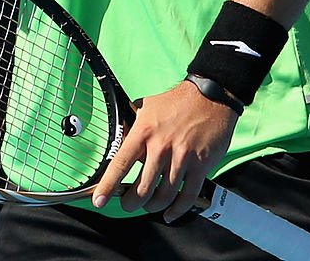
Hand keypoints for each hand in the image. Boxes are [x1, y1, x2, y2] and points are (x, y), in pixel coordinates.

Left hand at [92, 80, 237, 222]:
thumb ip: (134, 128)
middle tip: (129, 204)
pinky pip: (187, 196)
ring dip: (154, 206)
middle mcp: (161, 146)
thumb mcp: (147, 108)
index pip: (120, 164)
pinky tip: (170, 213)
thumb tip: (120, 146)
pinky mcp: (201, 165)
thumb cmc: (176, 102)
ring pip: (164, 196)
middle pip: (142, 188)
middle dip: (132, 203)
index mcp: (144, 131)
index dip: (108, 186)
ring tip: (149, 205)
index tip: (99, 201)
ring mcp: (182, 157)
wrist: (210, 96)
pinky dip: (177, 210)